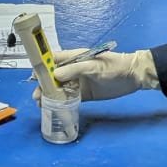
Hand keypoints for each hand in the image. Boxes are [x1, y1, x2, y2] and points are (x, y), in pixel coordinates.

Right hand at [34, 49, 158, 102]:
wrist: (133, 77)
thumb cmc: (114, 67)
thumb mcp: (94, 66)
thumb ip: (75, 69)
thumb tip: (55, 76)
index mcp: (75, 57)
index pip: (53, 59)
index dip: (42, 66)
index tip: (33, 76)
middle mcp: (74, 70)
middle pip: (53, 76)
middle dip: (43, 85)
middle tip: (37, 97)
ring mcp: (79, 82)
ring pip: (60, 88)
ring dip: (50, 95)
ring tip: (42, 105)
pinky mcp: (85, 94)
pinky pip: (69, 98)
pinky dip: (61, 103)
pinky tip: (54, 109)